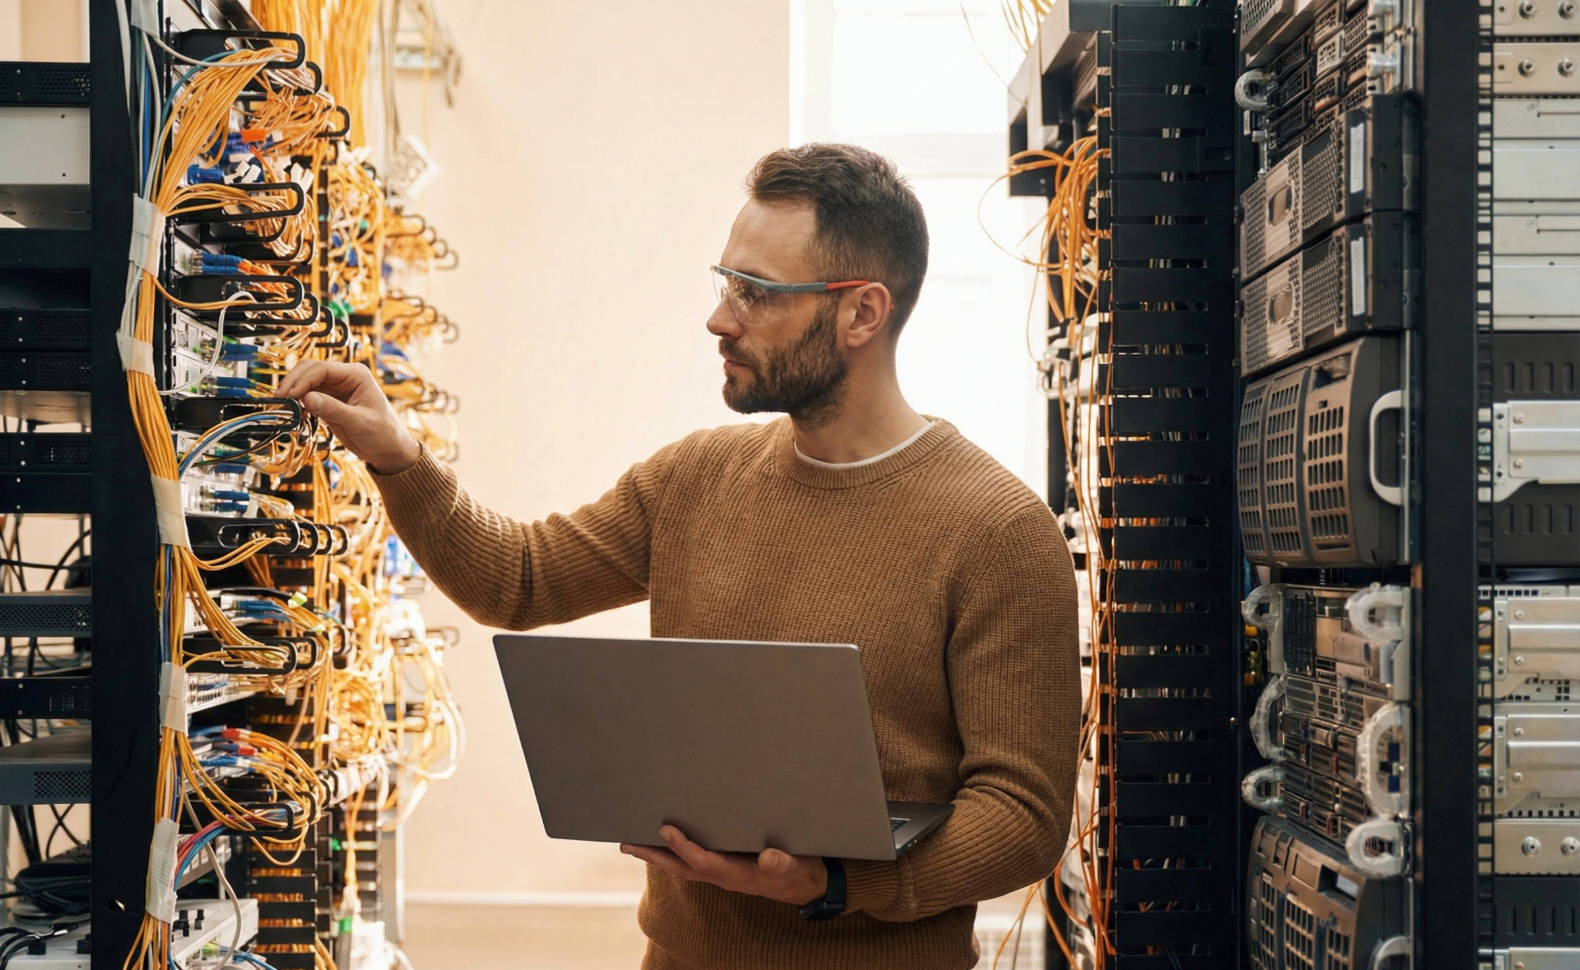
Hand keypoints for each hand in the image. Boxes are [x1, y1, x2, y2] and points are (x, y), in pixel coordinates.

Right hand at [277, 360, 421, 473]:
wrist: (389, 450)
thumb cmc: (383, 434)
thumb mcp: (359, 422)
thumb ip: (333, 410)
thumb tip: (307, 398)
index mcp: (356, 375)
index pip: (322, 369)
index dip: (302, 379)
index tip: (289, 394)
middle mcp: (345, 378)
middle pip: (310, 371)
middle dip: (293, 383)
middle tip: (279, 399)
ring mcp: (336, 389)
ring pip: (306, 383)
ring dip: (293, 392)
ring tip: (282, 407)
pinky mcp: (330, 402)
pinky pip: (308, 396)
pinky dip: (299, 402)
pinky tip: (294, 413)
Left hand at [620, 826, 827, 905]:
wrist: (805, 885)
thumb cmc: (798, 871)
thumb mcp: (795, 865)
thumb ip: (782, 862)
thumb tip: (769, 857)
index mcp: (736, 873)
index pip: (702, 860)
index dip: (683, 845)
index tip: (665, 828)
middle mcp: (723, 875)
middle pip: (681, 867)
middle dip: (653, 856)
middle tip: (626, 843)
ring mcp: (721, 873)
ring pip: (682, 866)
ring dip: (657, 856)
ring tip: (633, 843)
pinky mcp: (724, 868)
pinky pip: (692, 862)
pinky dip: (673, 853)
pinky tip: (663, 843)